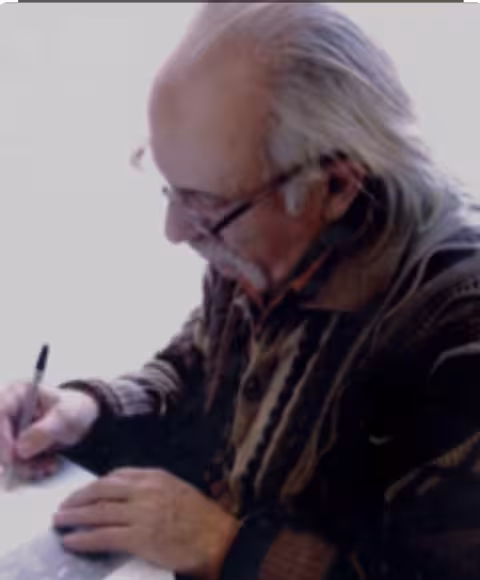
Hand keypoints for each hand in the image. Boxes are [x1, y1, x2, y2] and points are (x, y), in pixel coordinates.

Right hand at [0, 381, 98, 479]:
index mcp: (19, 393)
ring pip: (5, 453)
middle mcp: (10, 409)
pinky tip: (46, 465)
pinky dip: (29, 467)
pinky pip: (14, 461)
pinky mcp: (15, 443)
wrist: (83, 418)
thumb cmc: (74, 409)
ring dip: (25, 466)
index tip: (13, 456)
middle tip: (33, 468)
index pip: (0, 412)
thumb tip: (20, 449)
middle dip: (15, 458)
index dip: (2, 437)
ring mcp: (11, 427)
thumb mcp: (65, 418)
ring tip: (47, 466)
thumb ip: (44, 431)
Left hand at [53, 468, 239, 578]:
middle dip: (79, 498)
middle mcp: (145, 490)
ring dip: (74, 517)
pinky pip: (103, 536)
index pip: (117, 476)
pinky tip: (71, 541)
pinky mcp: (140, 537)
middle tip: (63, 506)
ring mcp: (142, 513)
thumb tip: (130, 495)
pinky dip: (83, 538)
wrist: (219, 538)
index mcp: (155, 477)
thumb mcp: (178, 490)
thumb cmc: (202, 518)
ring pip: (98, 512)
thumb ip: (154, 489)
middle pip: (102, 490)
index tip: (84, 492)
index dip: (96, 485)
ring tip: (59, 521)